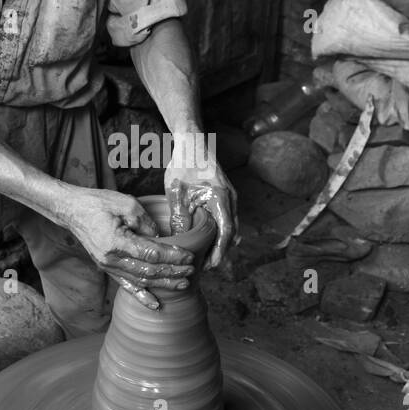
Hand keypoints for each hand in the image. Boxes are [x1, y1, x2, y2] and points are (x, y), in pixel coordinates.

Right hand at [61, 187, 193, 310]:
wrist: (72, 210)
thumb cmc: (98, 203)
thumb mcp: (127, 204)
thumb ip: (146, 223)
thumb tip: (162, 240)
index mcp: (116, 242)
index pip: (151, 254)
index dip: (172, 257)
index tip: (189, 256)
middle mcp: (111, 260)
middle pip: (148, 271)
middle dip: (172, 272)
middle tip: (192, 270)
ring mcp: (108, 267)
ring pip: (141, 281)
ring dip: (163, 284)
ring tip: (183, 283)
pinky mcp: (108, 268)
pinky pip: (127, 286)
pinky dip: (142, 296)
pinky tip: (155, 305)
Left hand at [165, 145, 237, 267]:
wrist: (192, 142)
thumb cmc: (184, 163)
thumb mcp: (177, 192)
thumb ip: (180, 217)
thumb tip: (181, 240)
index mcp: (221, 197)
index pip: (225, 230)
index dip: (220, 250)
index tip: (213, 264)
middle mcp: (231, 198)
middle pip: (231, 232)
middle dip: (220, 251)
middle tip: (207, 267)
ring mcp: (230, 197)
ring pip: (230, 226)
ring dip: (221, 242)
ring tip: (207, 258)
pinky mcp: (225, 196)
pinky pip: (226, 218)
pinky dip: (220, 231)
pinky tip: (209, 240)